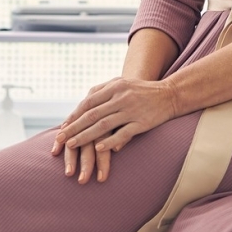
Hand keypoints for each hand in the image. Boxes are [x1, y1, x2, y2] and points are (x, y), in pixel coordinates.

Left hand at [49, 77, 178, 182]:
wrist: (170, 94)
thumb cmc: (142, 91)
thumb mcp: (122, 83)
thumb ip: (103, 90)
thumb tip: (83, 104)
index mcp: (114, 87)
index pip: (88, 103)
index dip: (74, 116)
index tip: (62, 127)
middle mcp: (121, 97)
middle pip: (92, 115)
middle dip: (74, 128)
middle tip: (60, 139)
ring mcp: (132, 110)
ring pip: (104, 125)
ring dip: (86, 136)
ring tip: (72, 146)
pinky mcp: (142, 122)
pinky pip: (123, 133)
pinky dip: (110, 141)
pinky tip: (98, 148)